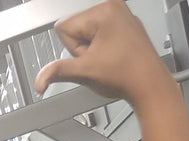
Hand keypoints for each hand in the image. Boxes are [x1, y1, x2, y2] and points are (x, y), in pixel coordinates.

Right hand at [35, 0, 171, 102]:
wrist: (149, 85)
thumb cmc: (126, 74)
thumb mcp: (85, 72)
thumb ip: (58, 72)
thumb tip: (39, 81)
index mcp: (102, 11)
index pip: (64, 28)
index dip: (73, 50)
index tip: (91, 57)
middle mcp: (112, 7)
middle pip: (76, 30)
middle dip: (83, 50)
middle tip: (101, 61)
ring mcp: (121, 15)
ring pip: (88, 34)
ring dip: (93, 51)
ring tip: (109, 60)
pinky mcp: (126, 25)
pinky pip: (102, 35)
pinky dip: (104, 49)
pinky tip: (115, 58)